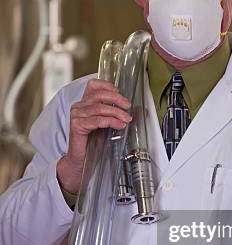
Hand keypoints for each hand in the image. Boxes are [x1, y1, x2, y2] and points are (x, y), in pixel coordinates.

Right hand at [56, 79, 131, 193]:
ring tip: (127, 119)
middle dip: (117, 99)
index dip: (107, 86)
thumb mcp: (108, 124)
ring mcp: (77, 115)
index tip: (120, 92)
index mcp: (85, 102)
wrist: (81, 159)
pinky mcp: (77, 125)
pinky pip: (97, 120)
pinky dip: (110, 121)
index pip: (93, 85)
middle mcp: (79, 106)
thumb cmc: (94, 141)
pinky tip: (119, 125)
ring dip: (116, 113)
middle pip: (99, 95)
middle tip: (128, 106)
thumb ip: (120, 115)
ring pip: (99, 108)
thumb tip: (141, 110)